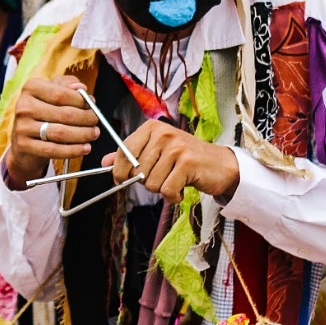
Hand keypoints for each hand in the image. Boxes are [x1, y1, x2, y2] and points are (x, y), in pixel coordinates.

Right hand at [3, 75, 99, 189]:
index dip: (81, 101)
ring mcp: (22, 127)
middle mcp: (24, 106)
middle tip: (95, 121)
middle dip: (86, 119)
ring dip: (83, 135)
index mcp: (31, 87)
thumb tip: (81, 88)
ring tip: (93, 134)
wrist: (23, 138)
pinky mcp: (24, 145)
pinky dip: (73, 150)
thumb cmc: (43, 111)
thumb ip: (68, 85)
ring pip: (60, 133)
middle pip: (64, 114)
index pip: (62, 94)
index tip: (92, 105)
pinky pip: (54, 150)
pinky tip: (84, 148)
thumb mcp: (53, 91)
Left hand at [103, 120, 238, 203]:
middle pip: (137, 171)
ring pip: (151, 183)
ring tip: (175, 181)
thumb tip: (105, 162)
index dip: (119, 170)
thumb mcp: (156, 152)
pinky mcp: (187, 163)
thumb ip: (131, 156)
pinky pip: (167, 190)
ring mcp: (176, 147)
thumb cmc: (186, 159)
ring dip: (162, 190)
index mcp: (151, 128)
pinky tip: (181, 189)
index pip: (123, 151)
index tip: (121, 179)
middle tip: (163, 177)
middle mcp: (163, 134)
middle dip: (147, 182)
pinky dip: (173, 196)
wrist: (220, 165)